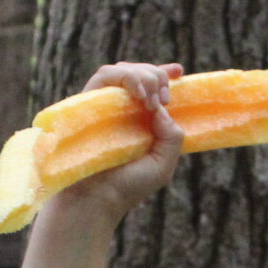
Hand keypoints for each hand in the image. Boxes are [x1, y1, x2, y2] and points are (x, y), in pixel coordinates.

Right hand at [43, 62, 185, 225]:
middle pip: (139, 72)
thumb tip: (159, 107)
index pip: (151, 87)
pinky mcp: (88, 103)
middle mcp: (121, 109)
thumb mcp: (164, 162)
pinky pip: (105, 76)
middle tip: (164, 99)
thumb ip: (172, 135)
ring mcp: (104, 105)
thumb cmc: (129, 186)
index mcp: (140, 120)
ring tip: (151, 100)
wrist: (97, 198)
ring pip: (123, 69)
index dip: (164, 73)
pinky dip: (126, 78)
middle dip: (157, 76)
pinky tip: (140, 95)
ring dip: (143, 76)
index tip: (179, 71)